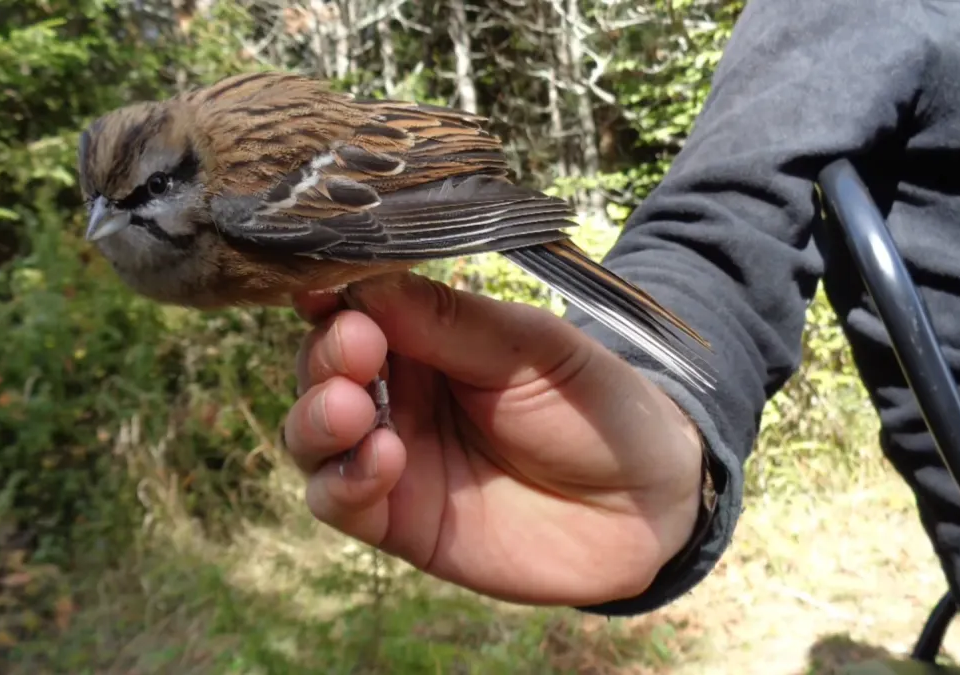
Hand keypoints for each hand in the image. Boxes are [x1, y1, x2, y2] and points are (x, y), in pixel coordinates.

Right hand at [283, 272, 704, 607]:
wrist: (647, 503)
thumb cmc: (593, 405)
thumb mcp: (531, 347)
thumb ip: (449, 321)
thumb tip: (362, 282)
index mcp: (423, 335)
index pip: (353, 306)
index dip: (331, 297)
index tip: (322, 289)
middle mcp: (396, 391)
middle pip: (320, 367)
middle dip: (326, 356)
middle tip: (358, 348)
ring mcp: (391, 456)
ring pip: (311, 434)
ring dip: (318, 417)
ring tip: (352, 409)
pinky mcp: (395, 521)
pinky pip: (338, 500)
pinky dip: (345, 479)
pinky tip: (383, 459)